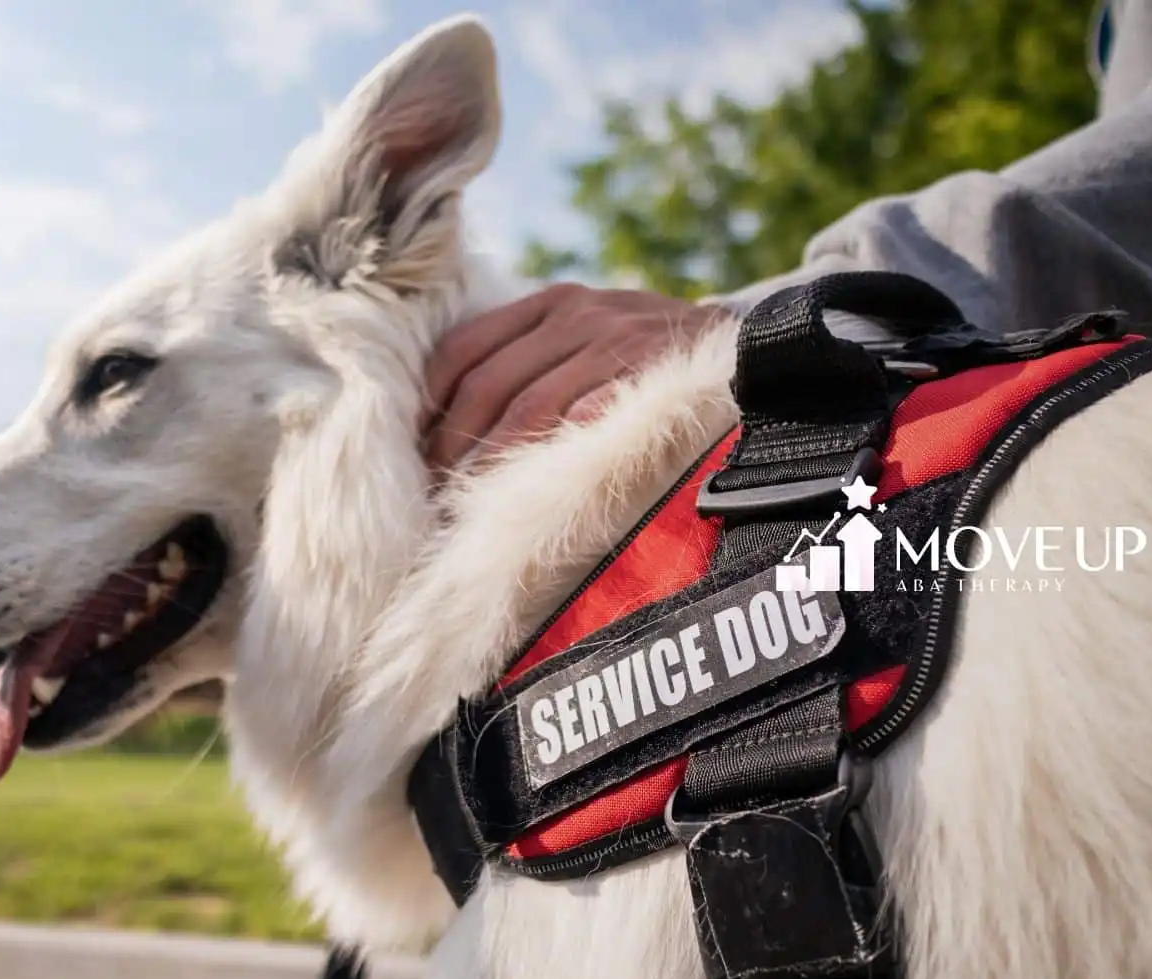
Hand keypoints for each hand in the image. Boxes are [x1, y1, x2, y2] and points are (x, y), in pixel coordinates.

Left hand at [421, 283, 727, 469]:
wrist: (739, 347)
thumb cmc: (643, 356)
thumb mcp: (587, 335)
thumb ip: (531, 358)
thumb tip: (450, 419)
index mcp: (550, 304)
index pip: (463, 348)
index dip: (429, 402)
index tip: (412, 445)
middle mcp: (577, 316)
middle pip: (487, 384)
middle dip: (452, 444)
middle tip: (433, 491)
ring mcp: (616, 344)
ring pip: (528, 408)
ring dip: (492, 462)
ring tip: (470, 503)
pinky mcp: (651, 377)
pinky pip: (588, 418)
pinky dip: (554, 453)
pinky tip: (533, 486)